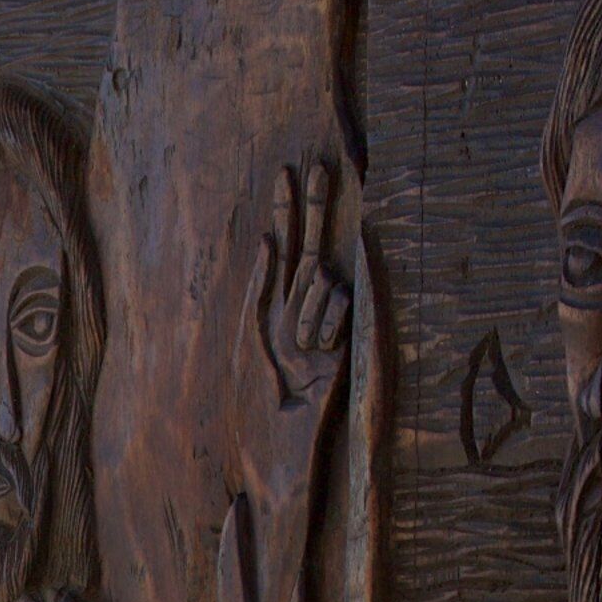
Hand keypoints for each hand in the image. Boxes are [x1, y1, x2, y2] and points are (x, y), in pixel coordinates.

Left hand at [258, 162, 353, 413]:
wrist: (281, 438)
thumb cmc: (258, 397)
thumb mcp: (249, 337)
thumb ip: (259, 288)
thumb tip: (270, 239)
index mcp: (276, 304)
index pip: (284, 246)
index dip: (285, 211)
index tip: (287, 173)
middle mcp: (304, 305)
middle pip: (312, 243)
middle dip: (314, 205)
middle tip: (318, 163)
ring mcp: (329, 316)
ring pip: (322, 279)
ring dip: (307, 312)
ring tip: (300, 352)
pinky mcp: (352, 331)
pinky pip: (340, 302)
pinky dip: (325, 326)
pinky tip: (319, 355)